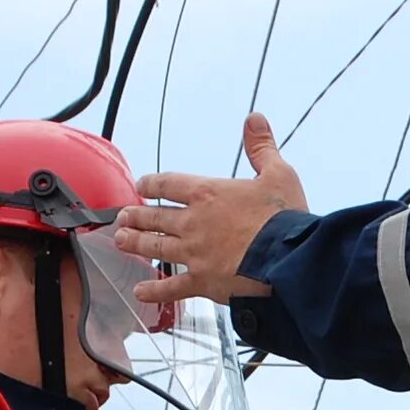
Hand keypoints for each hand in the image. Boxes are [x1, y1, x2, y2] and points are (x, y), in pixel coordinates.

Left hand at [114, 111, 306, 305]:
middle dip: (137, 216)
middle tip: (123, 216)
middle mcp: (194, 222)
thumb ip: (261, 147)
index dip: (152, 183)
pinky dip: (154, 290)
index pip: (170, 183)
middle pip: (155, 216)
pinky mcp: (202, 281)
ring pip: (156, 247)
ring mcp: (194, 253)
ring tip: (121, 240)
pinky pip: (172, 287)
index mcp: (208, 193)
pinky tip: (140, 290)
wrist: (288, 259)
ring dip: (136, 243)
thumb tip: (254, 119)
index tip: (142, 185)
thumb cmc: (285, 217)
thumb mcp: (278, 174)